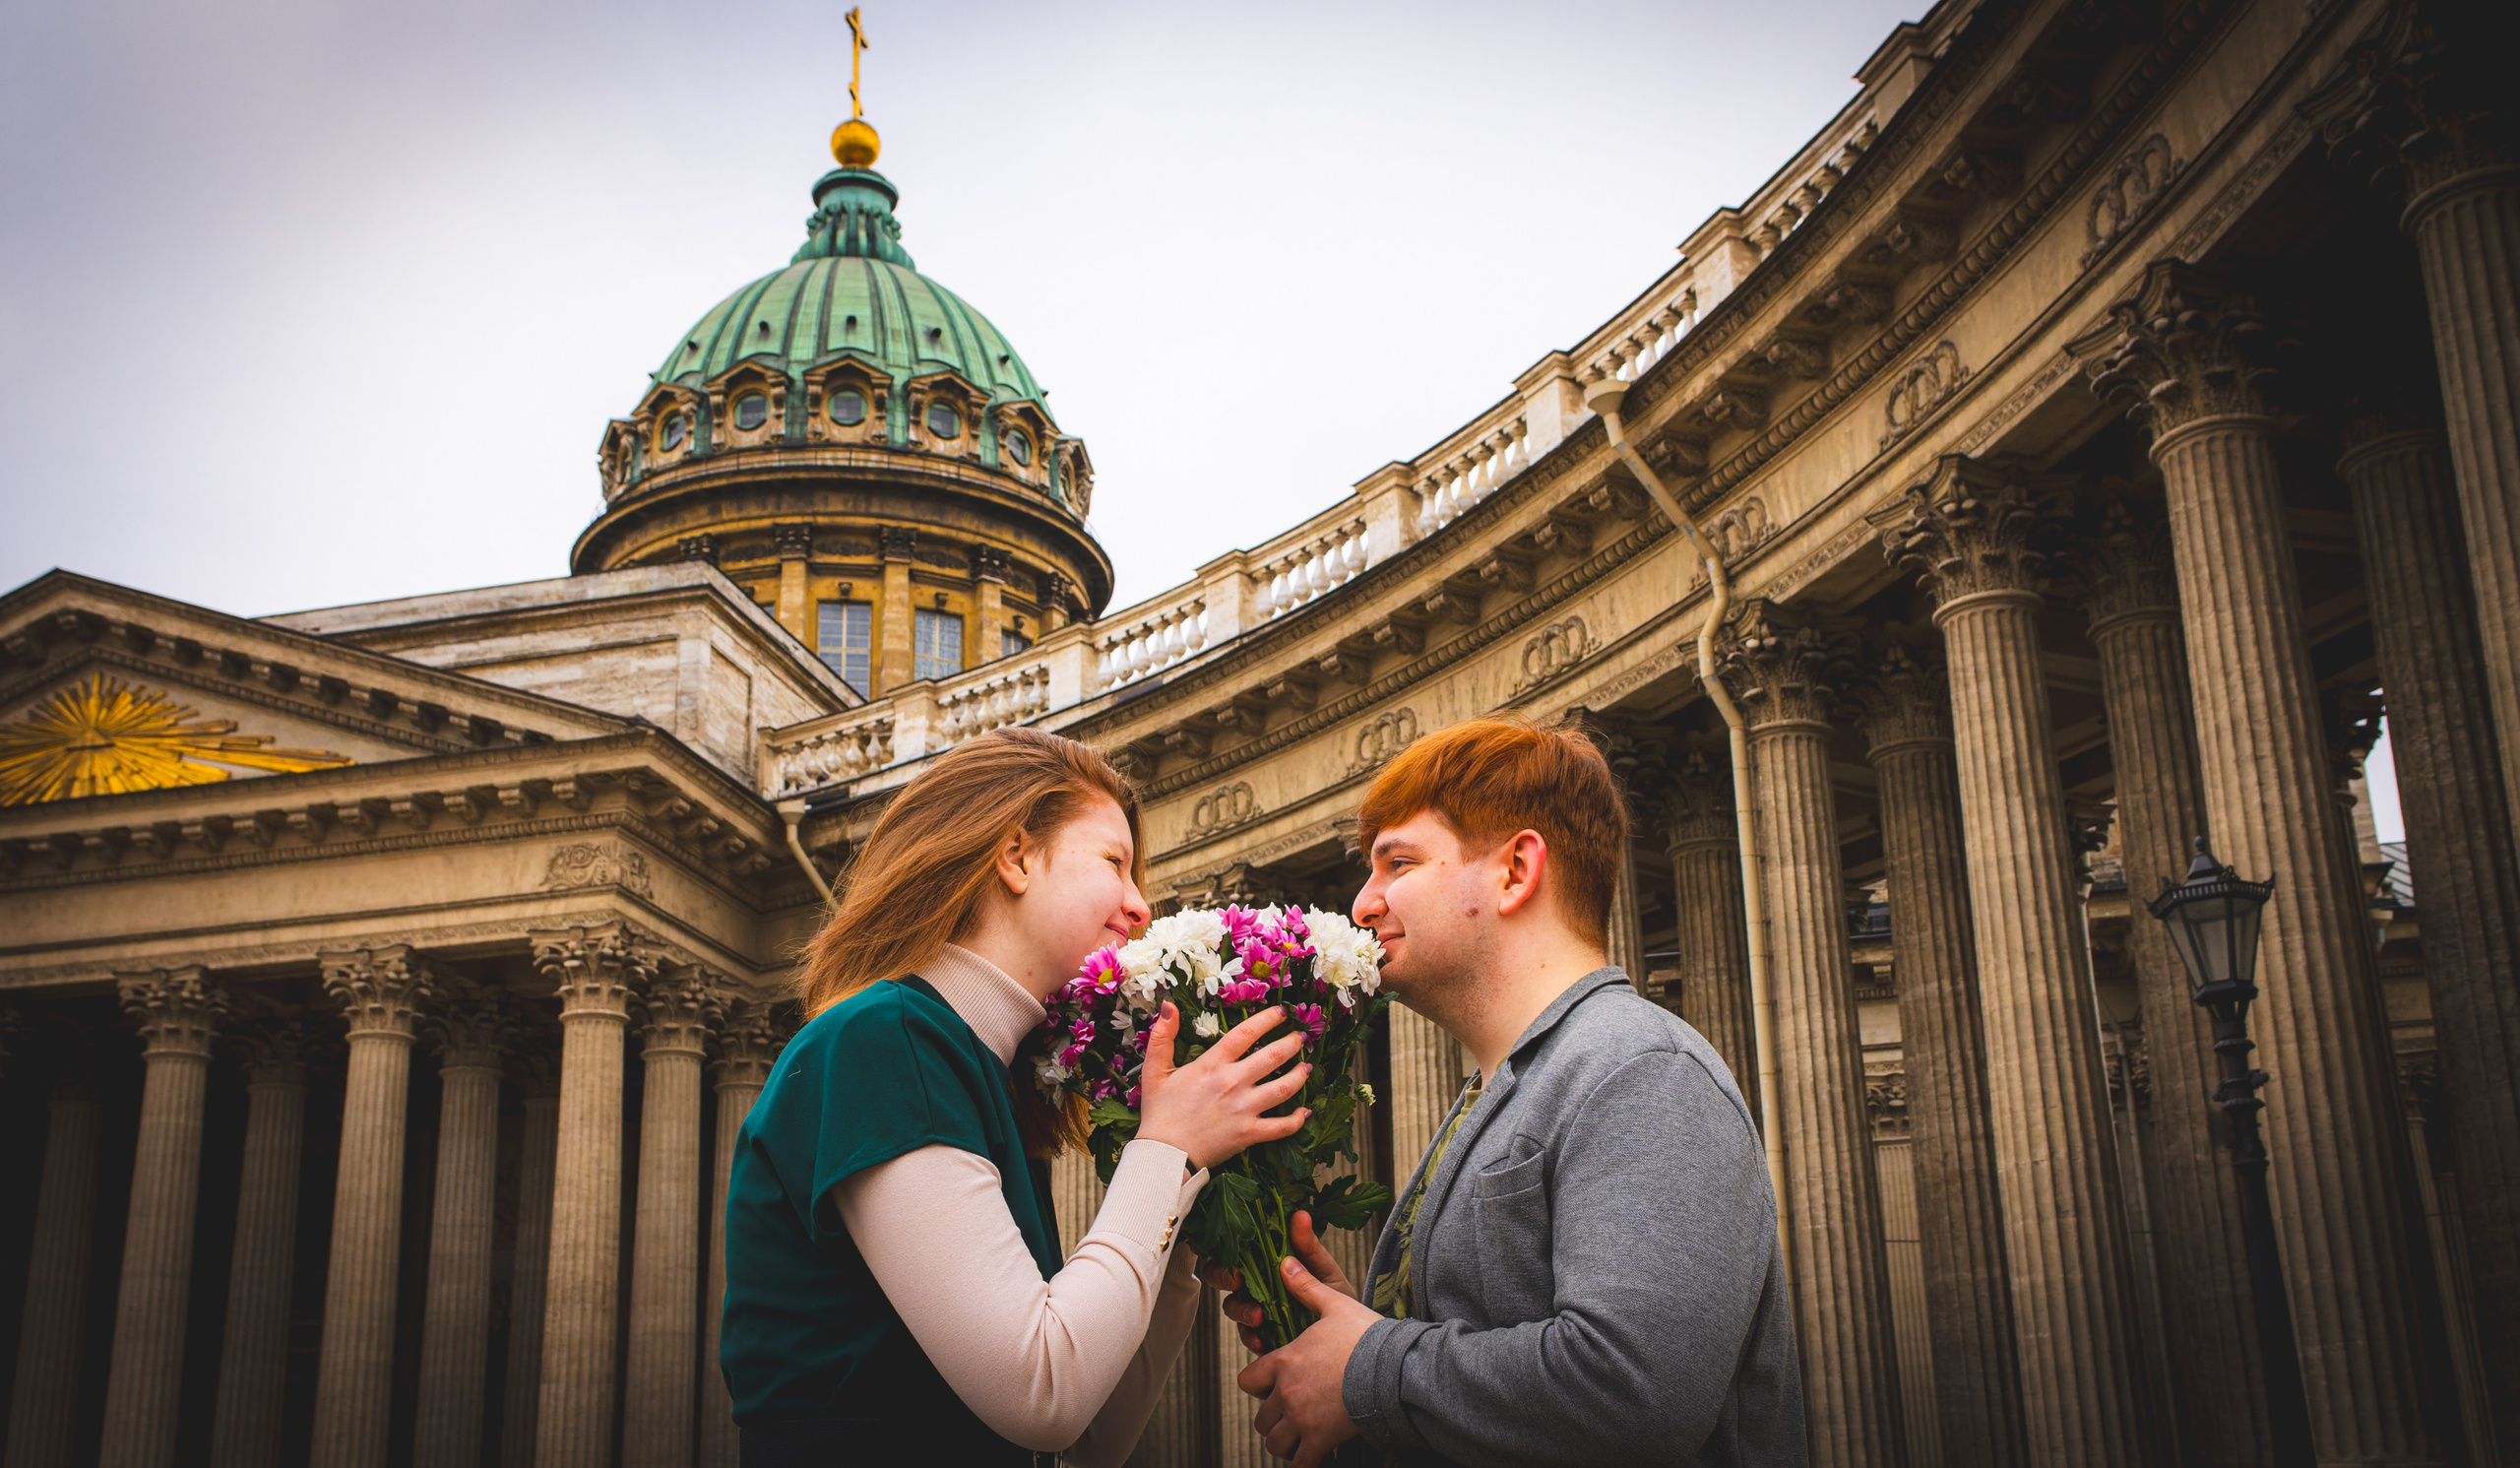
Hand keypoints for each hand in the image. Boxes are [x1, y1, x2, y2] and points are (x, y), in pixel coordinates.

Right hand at [1137, 1004, 1310, 1171]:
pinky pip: (1281, 1127)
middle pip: (1273, 1056)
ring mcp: (1244, 1109)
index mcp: (1212, 1065)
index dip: (1268, 1019)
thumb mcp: (1154, 1070)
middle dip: (1292, 1043)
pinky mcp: (1249, 1133)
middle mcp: (1233, 1083)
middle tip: (1301, 1037)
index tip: (1282, 1012)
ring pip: (1284, 1088)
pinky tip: (1304, 1112)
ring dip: (1300, 1076)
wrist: (1164, 1153)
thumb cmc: (1160, 1112)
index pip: (1246, 1033)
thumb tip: (1169, 1006)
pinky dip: (1296, 1120)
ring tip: (1307, 1067)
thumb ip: (1163, 1036)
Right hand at [1198, 1211, 1353, 1354]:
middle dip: (1222, 1278)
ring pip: (1231, 1307)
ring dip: (1241, 1310)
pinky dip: (1251, 1338)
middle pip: (1220, 1276)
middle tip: (1237, 1282)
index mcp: (1265, 1261)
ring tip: (1259, 1316)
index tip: (1237, 1262)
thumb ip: (1309, 1247)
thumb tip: (1301, 1215)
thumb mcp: (1325, 1270)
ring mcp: (1255, 1310)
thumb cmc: (1334, 1294)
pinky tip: (1262, 1342)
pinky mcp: (1262, 1336)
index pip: (1234, 1251)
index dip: (1226, 1254)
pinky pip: (1247, 1337)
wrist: (1350, 1333)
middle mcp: (1254, 1284)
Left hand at [1237, 1251, 1374, 1466]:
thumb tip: (1285, 1262)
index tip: (1272, 1385)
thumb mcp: (1335, 1304)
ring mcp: (1302, 1418)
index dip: (1257, 1384)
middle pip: (1261, 1417)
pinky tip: (1311, 1457)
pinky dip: (1302, 1463)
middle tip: (1290, 1415)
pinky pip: (1299, 1463)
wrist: (1394, 1368)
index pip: (1248, 1380)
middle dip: (1273, 1418)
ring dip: (1283, 1442)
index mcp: (1284, 1360)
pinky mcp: (1320, 1440)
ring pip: (1274, 1442)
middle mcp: (1286, 1391)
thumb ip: (1306, 1287)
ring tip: (1298, 1437)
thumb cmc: (1366, 1335)